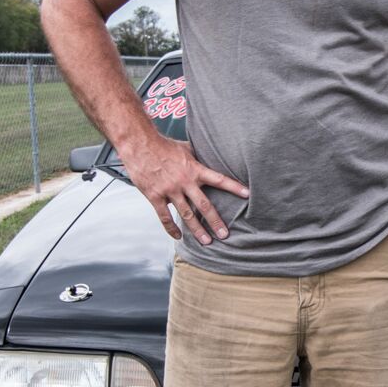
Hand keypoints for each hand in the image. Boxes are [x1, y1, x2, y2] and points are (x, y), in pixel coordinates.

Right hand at [120, 133, 248, 244]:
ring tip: (207, 242)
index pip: (219, 179)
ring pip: (186, 215)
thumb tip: (211, 156)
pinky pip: (164, 217)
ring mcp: (169, 190)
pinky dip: (171, 228)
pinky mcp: (155, 196)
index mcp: (194, 169)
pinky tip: (178, 236)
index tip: (248, 195)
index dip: (234, 187)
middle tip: (225, 235)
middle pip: (204, 205)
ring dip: (197, 230)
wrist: (139, 144)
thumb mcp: (185, 148)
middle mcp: (184, 182)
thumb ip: (198, 158)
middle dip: (215, 222)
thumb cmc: (163, 145)